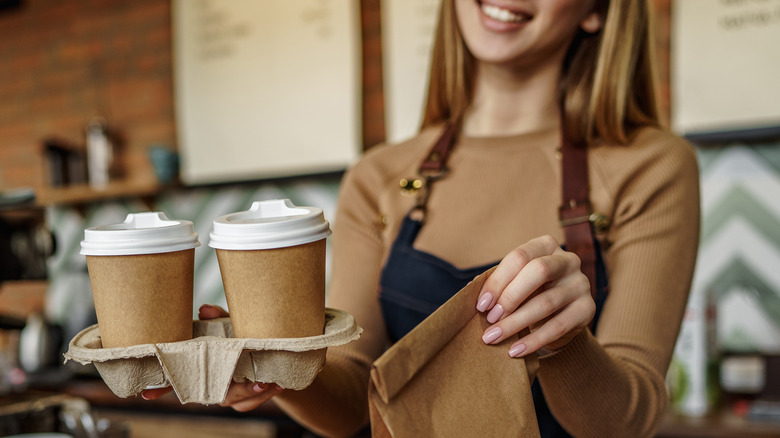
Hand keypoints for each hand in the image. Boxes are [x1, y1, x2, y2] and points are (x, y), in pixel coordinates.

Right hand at [141, 304, 283, 408]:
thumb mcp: (232, 324)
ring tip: (269, 382)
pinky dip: (265, 395)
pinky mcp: (244, 400)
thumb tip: (205, 309)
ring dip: (254, 393)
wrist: (269, 355)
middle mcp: (211, 382)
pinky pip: (251, 403)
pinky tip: (276, 383)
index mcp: (201, 363)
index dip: (161, 386)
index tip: (147, 393)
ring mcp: (227, 394)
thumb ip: (220, 318)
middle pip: (215, 394)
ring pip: (236, 401)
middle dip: (237, 390)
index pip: (176, 377)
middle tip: (256, 382)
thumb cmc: (241, 337)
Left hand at [476, 235, 594, 356]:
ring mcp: (581, 284)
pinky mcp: (588, 309)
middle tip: (490, 319)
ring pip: (546, 303)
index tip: (481, 305)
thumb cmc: (529, 294)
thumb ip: (499, 284)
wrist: (559, 317)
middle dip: (510, 297)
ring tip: (494, 337)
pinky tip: (514, 350)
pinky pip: (558, 326)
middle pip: (538, 271)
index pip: (520, 257)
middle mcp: (568, 260)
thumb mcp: (515, 282)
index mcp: (546, 246)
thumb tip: (473, 294)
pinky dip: (533, 340)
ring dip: (515, 323)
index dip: (498, 281)